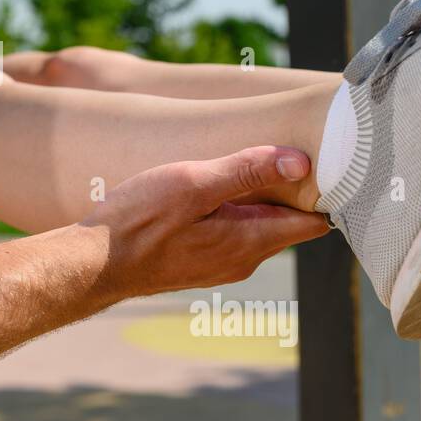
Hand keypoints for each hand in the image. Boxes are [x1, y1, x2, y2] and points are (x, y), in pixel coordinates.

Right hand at [83, 145, 328, 299]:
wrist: (94, 263)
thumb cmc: (138, 221)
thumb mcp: (192, 184)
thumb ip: (245, 171)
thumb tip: (300, 160)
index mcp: (250, 241)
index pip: (312, 224)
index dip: (323, 193)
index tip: (326, 164)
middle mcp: (242, 261)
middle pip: (287, 225)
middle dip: (292, 194)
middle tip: (289, 154)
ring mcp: (220, 266)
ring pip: (258, 230)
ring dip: (259, 202)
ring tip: (248, 168)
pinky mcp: (198, 264)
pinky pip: (232, 236)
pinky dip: (234, 214)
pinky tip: (212, 194)